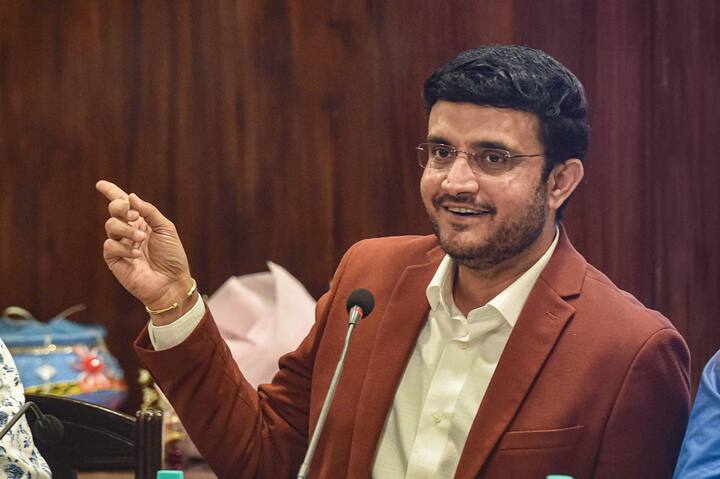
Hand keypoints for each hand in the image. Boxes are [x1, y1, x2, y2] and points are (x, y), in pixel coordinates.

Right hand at [96, 180, 194, 322]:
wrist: (171, 282)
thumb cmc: (172, 256)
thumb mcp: (166, 229)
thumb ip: (149, 211)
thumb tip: (131, 197)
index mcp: (142, 222)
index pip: (124, 204)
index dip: (112, 192)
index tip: (101, 184)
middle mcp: (129, 231)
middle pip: (114, 210)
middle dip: (121, 208)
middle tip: (134, 216)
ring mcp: (120, 245)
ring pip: (111, 225)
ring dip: (127, 229)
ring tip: (141, 239)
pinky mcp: (114, 259)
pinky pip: (110, 245)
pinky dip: (123, 247)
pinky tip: (136, 255)